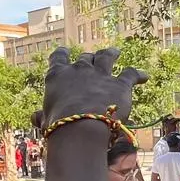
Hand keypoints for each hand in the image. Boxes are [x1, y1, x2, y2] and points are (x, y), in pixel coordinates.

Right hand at [32, 47, 146, 132]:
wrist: (80, 128)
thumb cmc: (58, 126)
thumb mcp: (46, 121)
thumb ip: (42, 116)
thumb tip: (35, 118)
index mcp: (58, 75)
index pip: (58, 57)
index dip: (62, 54)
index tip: (64, 52)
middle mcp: (79, 70)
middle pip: (85, 58)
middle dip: (90, 57)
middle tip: (94, 58)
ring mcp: (100, 75)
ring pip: (107, 57)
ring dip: (111, 53)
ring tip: (115, 52)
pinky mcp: (119, 84)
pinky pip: (131, 74)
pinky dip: (139, 74)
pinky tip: (144, 76)